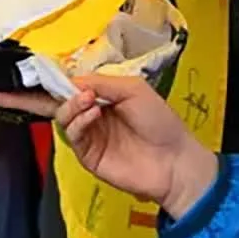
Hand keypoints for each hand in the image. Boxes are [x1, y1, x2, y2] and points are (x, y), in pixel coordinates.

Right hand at [54, 74, 218, 216]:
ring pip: (64, 119)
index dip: (70, 82)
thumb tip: (74, 81)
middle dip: (66, 94)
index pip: (77, 88)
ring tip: (88, 101)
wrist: (173, 160)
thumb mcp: (134, 89)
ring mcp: (91, 137)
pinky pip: (73, 137)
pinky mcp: (88, 157)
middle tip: (82, 92)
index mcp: (105, 99)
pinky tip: (93, 115)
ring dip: (72, 106)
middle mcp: (95, 117)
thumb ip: (103, 82)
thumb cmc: (160, 121)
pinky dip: (78, 123)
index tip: (68, 77)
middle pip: (65, 103)